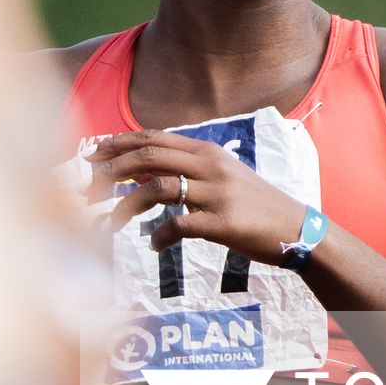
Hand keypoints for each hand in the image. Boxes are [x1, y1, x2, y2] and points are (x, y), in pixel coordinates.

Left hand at [85, 129, 310, 265]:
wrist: (297, 228)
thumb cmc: (254, 205)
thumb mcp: (221, 176)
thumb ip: (184, 170)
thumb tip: (137, 171)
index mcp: (207, 151)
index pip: (153, 138)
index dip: (118, 144)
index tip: (92, 156)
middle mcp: (210, 166)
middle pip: (148, 157)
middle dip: (111, 171)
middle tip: (88, 190)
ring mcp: (217, 193)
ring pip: (156, 189)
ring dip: (125, 206)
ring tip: (110, 223)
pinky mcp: (223, 223)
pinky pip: (178, 226)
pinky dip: (158, 237)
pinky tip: (154, 246)